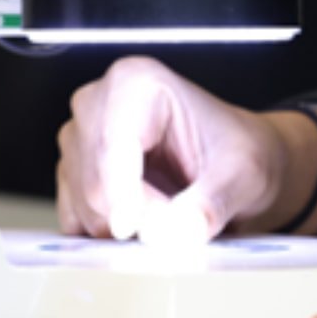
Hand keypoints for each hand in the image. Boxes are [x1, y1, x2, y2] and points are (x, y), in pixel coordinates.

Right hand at [55, 56, 316, 242]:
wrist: (234, 167)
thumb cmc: (239, 154)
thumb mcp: (243, 176)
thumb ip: (212, 203)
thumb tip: (181, 231)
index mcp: (137, 81)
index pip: (115, 146)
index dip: (124, 194)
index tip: (133, 229)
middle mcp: (98, 104)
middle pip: (96, 182)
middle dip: (137, 216)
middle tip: (182, 222)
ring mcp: (79, 140)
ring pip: (84, 207)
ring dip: (126, 229)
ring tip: (172, 211)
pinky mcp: (72, 176)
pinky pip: (73, 221)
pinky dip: (107, 236)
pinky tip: (144, 221)